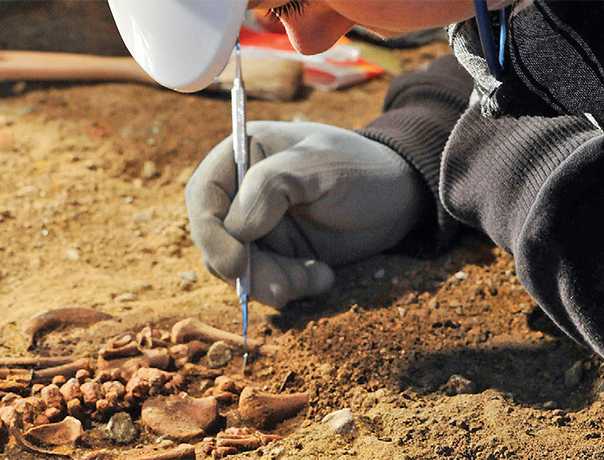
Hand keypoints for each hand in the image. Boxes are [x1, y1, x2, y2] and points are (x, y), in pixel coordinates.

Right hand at [185, 121, 428, 307]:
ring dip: (273, 283)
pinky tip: (324, 278)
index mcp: (242, 155)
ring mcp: (259, 228)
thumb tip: (235, 229)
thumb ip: (271, 186)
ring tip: (317, 279)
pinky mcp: (278, 256)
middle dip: (247, 270)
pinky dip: (292, 288)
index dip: (211, 235)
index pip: (203, 196)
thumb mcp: (319, 165)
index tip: (236, 266)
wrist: (401, 197)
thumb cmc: (361, 167)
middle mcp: (242, 193)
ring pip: (239, 270)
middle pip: (215, 242)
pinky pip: (266, 283)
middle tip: (283, 289)